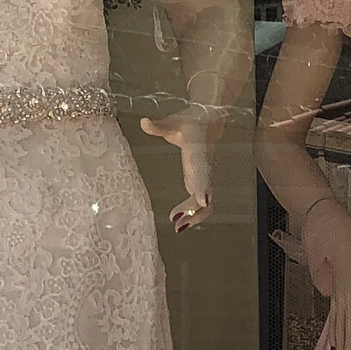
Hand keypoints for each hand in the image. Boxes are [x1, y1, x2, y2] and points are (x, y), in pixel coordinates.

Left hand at [140, 108, 224, 231]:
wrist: (207, 124)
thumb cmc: (189, 124)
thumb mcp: (172, 123)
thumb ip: (158, 126)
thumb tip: (143, 122)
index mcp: (198, 152)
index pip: (201, 170)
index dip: (203, 186)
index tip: (202, 201)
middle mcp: (203, 168)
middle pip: (205, 192)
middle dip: (194, 208)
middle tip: (177, 221)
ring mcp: (203, 176)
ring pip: (206, 201)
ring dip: (195, 216)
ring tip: (178, 228)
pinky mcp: (200, 182)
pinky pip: (200, 202)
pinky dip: (193, 214)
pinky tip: (180, 224)